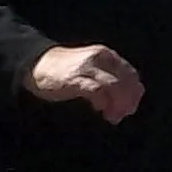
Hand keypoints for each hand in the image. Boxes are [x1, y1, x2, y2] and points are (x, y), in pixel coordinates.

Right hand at [26, 42, 144, 122]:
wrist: (37, 64)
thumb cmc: (66, 70)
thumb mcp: (92, 67)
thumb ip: (109, 76)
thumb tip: (128, 98)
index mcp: (106, 55)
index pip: (131, 74)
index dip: (134, 93)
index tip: (131, 108)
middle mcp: (99, 58)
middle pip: (125, 81)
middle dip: (128, 101)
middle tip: (123, 115)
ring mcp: (86, 67)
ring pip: (114, 86)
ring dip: (118, 104)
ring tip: (112, 116)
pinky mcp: (74, 78)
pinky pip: (97, 91)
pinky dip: (103, 102)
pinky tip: (99, 109)